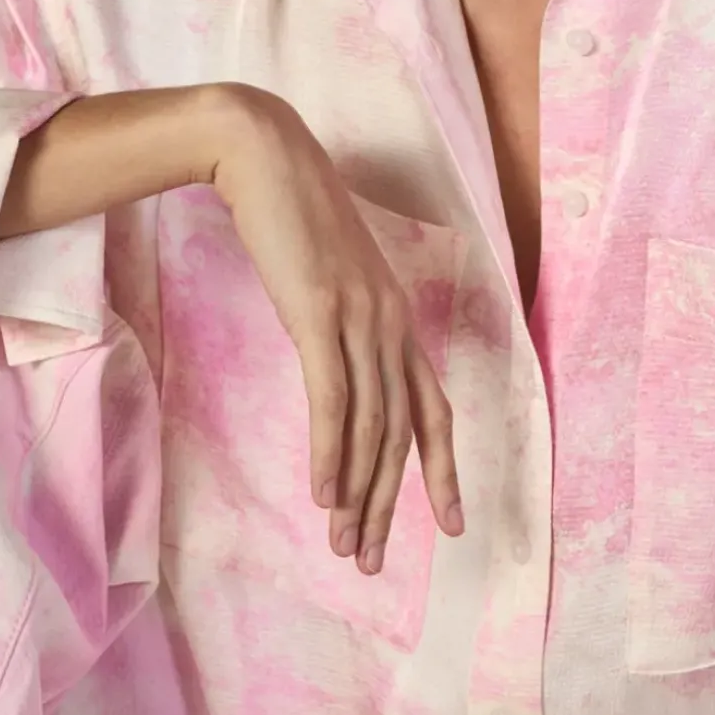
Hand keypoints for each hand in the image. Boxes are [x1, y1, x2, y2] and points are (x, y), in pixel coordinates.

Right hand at [210, 87, 462, 572]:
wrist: (263, 153)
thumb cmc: (289, 211)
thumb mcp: (326, 274)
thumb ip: (338, 318)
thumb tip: (334, 357)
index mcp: (396, 316)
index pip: (432, 408)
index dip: (444, 469)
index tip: (451, 525)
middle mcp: (390, 322)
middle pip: (402, 432)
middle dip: (390, 504)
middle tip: (368, 560)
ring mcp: (360, 317)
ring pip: (372, 426)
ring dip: (357, 494)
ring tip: (343, 545)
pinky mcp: (320, 314)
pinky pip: (333, 398)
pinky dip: (331, 452)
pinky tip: (323, 494)